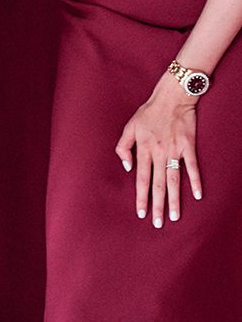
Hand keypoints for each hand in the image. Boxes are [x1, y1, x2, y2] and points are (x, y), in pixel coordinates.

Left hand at [115, 73, 202, 227]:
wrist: (171, 97)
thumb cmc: (149, 112)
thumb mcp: (130, 125)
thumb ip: (123, 146)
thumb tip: (128, 167)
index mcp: (143, 148)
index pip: (141, 178)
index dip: (140, 196)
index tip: (140, 213)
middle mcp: (158, 151)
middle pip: (157, 184)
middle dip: (157, 205)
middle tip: (158, 224)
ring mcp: (174, 149)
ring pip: (174, 180)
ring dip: (175, 199)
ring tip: (175, 217)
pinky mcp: (188, 146)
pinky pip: (192, 167)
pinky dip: (196, 181)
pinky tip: (198, 196)